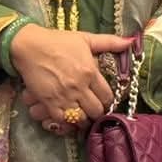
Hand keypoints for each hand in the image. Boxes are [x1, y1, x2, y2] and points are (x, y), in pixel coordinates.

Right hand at [13, 25, 129, 134]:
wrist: (30, 46)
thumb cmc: (58, 41)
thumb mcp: (86, 38)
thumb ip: (110, 42)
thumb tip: (131, 41)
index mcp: (90, 71)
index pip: (107, 96)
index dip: (108, 101)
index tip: (104, 101)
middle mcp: (79, 87)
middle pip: (96, 111)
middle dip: (97, 112)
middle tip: (94, 110)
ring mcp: (64, 97)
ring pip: (81, 119)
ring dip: (84, 120)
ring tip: (83, 116)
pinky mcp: (49, 103)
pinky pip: (63, 121)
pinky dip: (67, 123)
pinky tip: (69, 118)